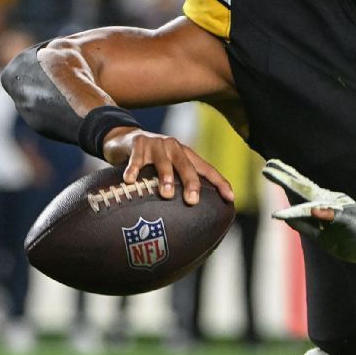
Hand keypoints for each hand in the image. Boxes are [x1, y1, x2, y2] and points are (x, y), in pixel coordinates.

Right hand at [104, 128, 233, 205]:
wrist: (125, 138)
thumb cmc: (151, 160)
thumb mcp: (168, 168)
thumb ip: (178, 185)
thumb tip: (190, 216)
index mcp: (186, 155)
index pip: (207, 169)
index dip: (220, 182)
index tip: (230, 198)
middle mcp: (174, 148)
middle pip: (187, 166)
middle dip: (191, 183)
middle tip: (193, 201)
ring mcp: (156, 145)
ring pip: (163, 162)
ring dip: (166, 177)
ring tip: (167, 193)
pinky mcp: (138, 144)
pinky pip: (136, 159)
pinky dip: (134, 170)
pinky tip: (130, 181)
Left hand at [262, 159, 355, 270]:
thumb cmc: (349, 240)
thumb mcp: (321, 236)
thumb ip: (305, 225)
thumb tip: (284, 217)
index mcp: (323, 206)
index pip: (299, 191)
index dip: (285, 178)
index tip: (268, 168)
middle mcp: (330, 203)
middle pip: (304, 189)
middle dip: (286, 178)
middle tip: (268, 168)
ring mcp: (341, 210)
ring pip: (316, 201)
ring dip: (299, 195)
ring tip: (283, 186)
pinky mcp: (351, 221)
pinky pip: (337, 216)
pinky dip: (325, 214)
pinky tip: (315, 210)